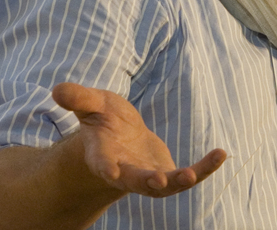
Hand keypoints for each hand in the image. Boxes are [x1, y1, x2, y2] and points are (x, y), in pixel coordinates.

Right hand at [52, 82, 227, 196]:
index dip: (106, 167)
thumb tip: (56, 90)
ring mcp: (148, 175)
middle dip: (146, 181)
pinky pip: (190, 174)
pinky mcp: (169, 173)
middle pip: (135, 180)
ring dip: (179, 181)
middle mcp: (125, 170)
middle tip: (158, 181)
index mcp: (103, 154)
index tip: (111, 172)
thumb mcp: (92, 103)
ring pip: (164, 185)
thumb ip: (78, 98)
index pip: (103, 163)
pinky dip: (205, 167)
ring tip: (193, 174)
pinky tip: (221, 154)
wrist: (121, 137)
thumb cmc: (103, 119)